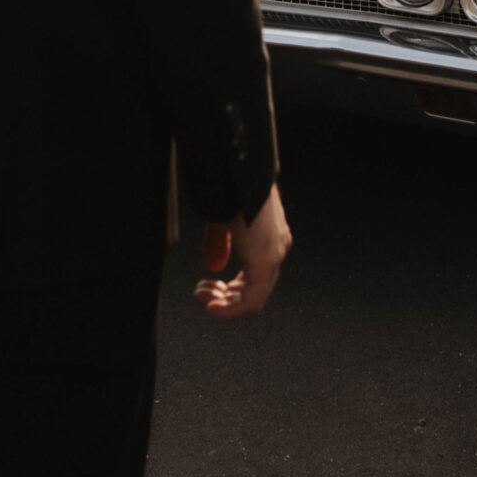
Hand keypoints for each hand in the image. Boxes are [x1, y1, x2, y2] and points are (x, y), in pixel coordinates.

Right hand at [194, 184, 291, 319]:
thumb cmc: (229, 185)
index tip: (206, 289)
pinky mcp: (266, 257)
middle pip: (253, 291)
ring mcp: (274, 252)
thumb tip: (214, 267)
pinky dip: (231, 309)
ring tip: (203, 298)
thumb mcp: (221, 220)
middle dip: (223, 299)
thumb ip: (218, 244)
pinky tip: (213, 307)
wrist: (237, 168)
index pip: (253, 279)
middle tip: (201, 294)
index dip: (228, 292)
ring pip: (254, 299)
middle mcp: (275, 247)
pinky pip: (254, 299)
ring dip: (225, 305)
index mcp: (266, 237)